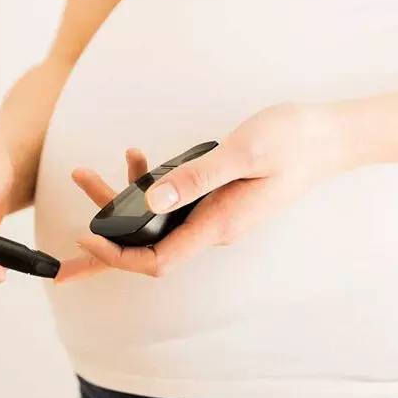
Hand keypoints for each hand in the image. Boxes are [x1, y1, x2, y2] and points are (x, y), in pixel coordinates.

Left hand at [61, 102, 355, 279]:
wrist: (331, 137)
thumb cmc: (295, 142)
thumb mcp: (244, 153)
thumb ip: (197, 177)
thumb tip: (152, 198)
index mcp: (219, 224)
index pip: (158, 260)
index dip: (118, 256)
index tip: (87, 238)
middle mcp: (214, 226)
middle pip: (148, 246)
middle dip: (105, 233)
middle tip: (67, 232)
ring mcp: (214, 214)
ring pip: (156, 221)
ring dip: (119, 203)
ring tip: (85, 175)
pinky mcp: (216, 198)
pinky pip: (172, 201)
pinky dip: (148, 184)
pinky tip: (136, 159)